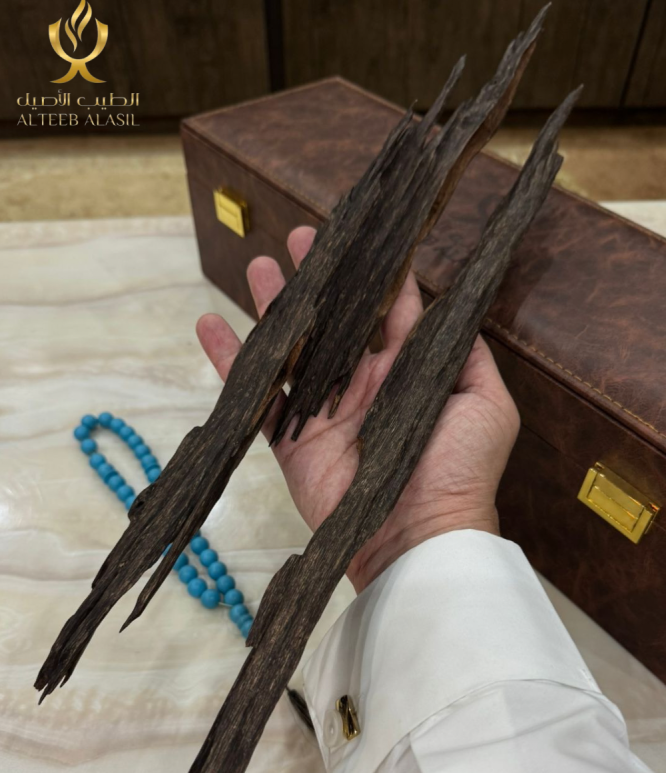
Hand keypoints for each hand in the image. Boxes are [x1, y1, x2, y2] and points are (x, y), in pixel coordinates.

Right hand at [197, 227, 519, 593]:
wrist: (421, 535)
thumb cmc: (462, 471)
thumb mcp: (487, 405)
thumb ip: (468, 356)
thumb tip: (455, 314)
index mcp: (408, 372)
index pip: (388, 311)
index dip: (374, 274)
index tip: (359, 237)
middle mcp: (364, 385)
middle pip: (335, 321)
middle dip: (318, 280)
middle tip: (298, 238)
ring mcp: (326, 412)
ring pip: (294, 349)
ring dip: (275, 308)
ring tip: (258, 267)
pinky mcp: (293, 441)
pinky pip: (257, 397)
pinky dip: (231, 363)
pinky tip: (210, 327)